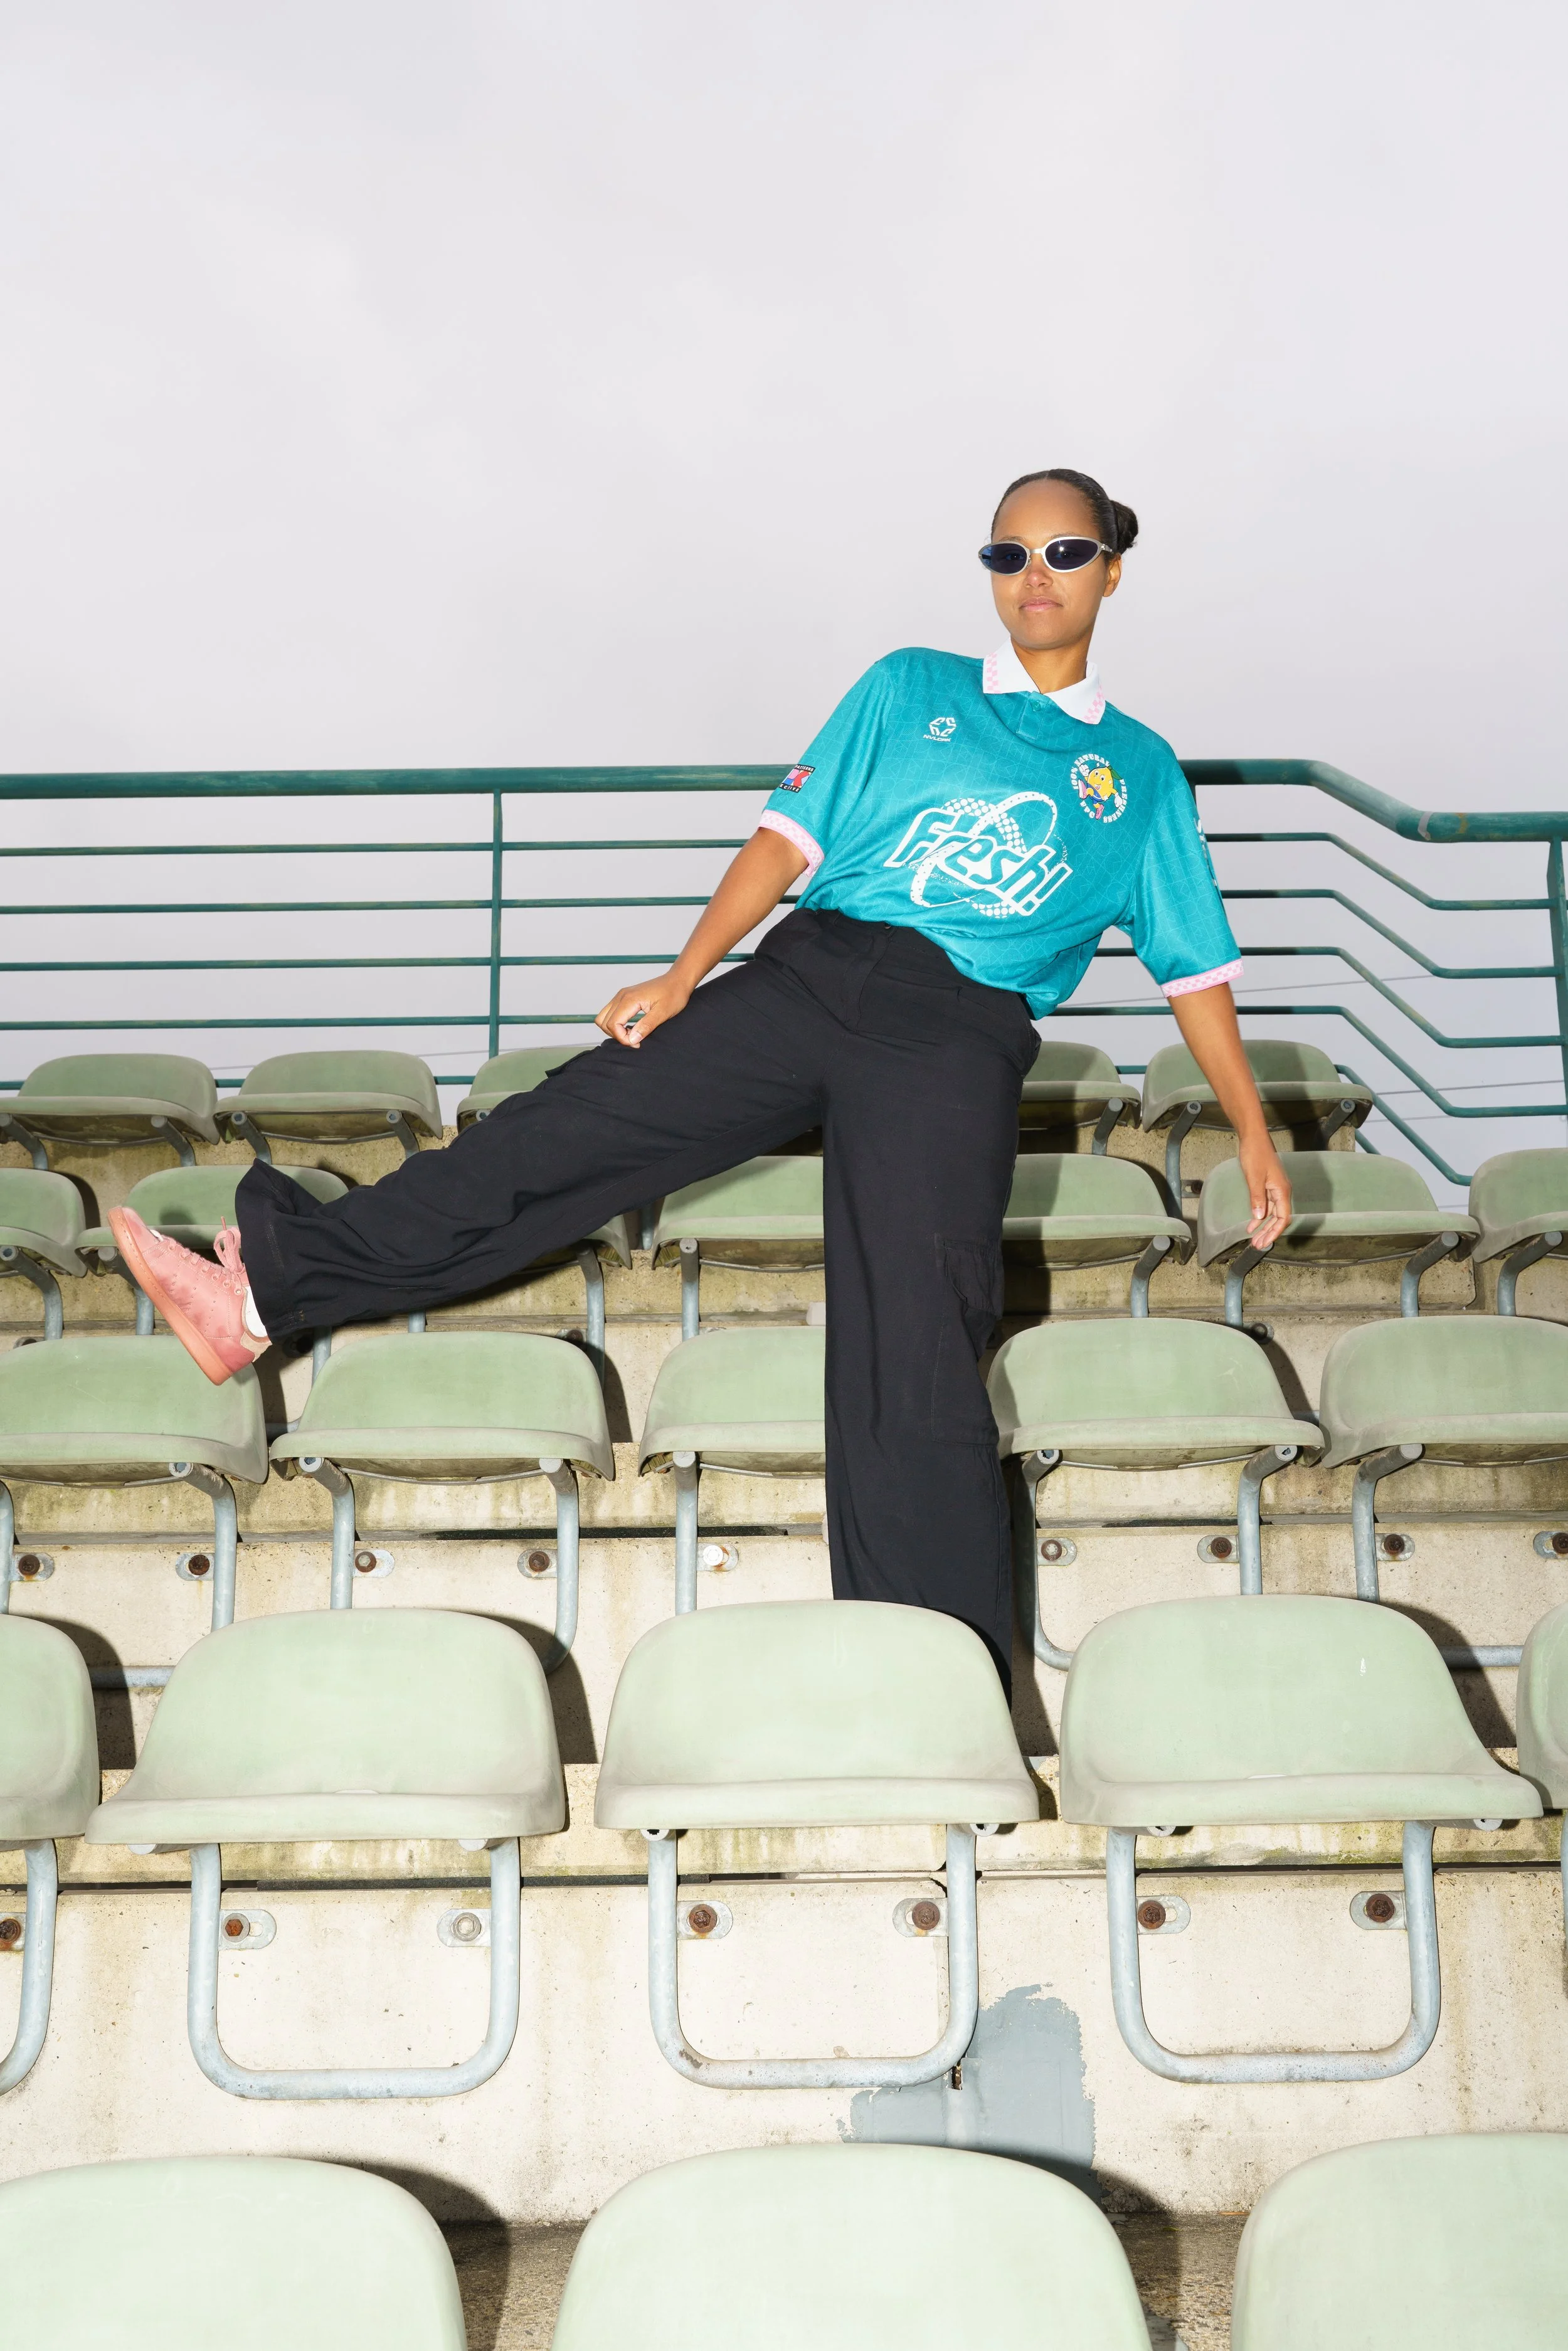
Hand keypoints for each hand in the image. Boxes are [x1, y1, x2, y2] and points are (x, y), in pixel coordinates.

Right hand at [595, 970, 692, 1047]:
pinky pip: (611, 1013)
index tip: (637, 1043)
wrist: (677, 980)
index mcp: (629, 999)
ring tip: (633, 1034)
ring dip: (614, 1030)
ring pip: (604, 1018)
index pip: (612, 1024)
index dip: (622, 1038)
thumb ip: (646, 1026)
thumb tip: (632, 1039)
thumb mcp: (663, 1013)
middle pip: (603, 1022)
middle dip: (617, 1035)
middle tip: (636, 1040)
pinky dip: (616, 1024)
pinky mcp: (624, 997)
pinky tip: (632, 1028)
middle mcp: (621, 996)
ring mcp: (621, 996)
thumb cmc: (673, 994)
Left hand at [1239, 1134, 1291, 1250]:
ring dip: (1263, 1226)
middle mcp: (1281, 1191)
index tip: (1264, 1242)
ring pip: (1272, 1213)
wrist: (1253, 1138)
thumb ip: (1257, 1198)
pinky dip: (1259, 1215)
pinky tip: (1252, 1224)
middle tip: (1257, 1245)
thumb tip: (1259, 1217)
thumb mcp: (1254, 1177)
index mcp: (1282, 1190)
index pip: (1282, 1218)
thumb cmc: (1255, 1154)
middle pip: (1278, 1218)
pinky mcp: (1267, 1186)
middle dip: (1268, 1232)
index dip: (1274, 1232)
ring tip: (1254, 1239)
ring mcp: (1275, 1189)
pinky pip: (1266, 1205)